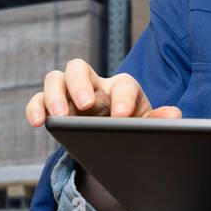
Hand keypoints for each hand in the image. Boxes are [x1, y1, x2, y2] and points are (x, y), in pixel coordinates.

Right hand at [25, 59, 179, 210]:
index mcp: (121, 88)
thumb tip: (175, 116)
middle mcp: (93, 84)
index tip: (122, 117)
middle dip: (80, 85)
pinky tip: (38, 123)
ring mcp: (69, 93)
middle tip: (85, 106)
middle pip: (80, 68)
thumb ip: (159, 121)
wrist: (113, 142)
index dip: (122, 98)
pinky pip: (38, 99)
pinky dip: (35, 107)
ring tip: (59, 117)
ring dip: (54, 95)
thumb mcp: (145, 128)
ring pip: (55, 78)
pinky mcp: (52, 106)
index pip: (122, 84)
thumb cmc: (130, 130)